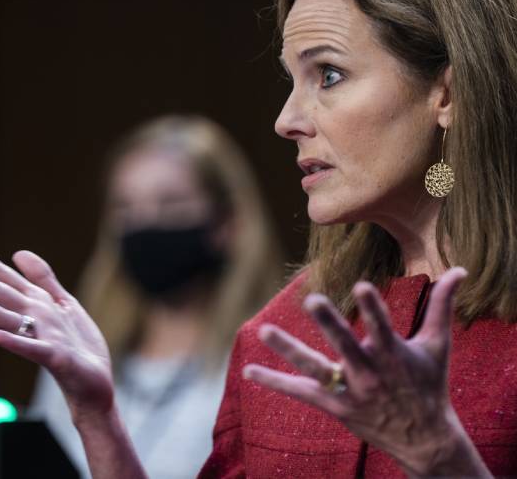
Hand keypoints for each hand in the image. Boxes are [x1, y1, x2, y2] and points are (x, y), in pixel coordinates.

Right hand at [0, 237, 114, 419]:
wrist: (94, 382)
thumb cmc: (78, 345)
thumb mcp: (62, 303)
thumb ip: (42, 279)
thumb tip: (18, 253)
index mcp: (35, 303)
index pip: (3, 277)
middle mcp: (32, 318)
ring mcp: (41, 337)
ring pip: (8, 319)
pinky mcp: (55, 357)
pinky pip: (31, 348)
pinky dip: (13, 342)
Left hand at [243, 268, 487, 476]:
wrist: (424, 438)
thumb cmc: (429, 385)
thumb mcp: (437, 346)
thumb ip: (442, 306)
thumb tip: (460, 270)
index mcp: (395, 356)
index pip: (383, 328)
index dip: (373, 308)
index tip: (361, 285)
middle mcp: (370, 374)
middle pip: (347, 347)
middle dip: (331, 325)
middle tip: (314, 300)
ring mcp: (351, 393)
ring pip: (316, 370)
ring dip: (290, 350)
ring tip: (264, 328)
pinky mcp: (336, 408)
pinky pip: (301, 393)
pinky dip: (275, 381)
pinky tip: (248, 369)